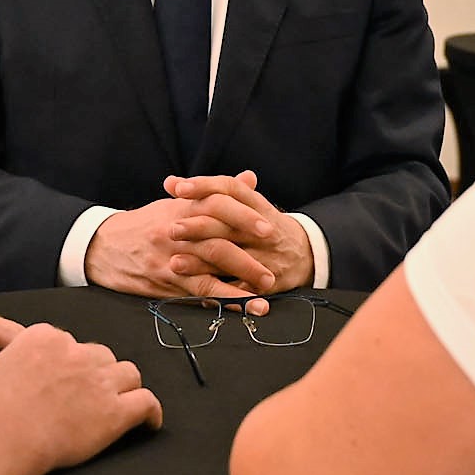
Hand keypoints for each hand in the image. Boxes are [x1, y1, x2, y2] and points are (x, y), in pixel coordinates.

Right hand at [0, 322, 161, 468]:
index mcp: (42, 339)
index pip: (67, 343)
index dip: (69, 362)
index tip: (65, 378)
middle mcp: (75, 353)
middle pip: (101, 355)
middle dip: (98, 373)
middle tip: (91, 394)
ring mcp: (98, 381)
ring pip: (128, 374)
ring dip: (125, 388)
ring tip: (122, 403)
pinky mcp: (114, 413)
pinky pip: (146, 404)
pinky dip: (150, 414)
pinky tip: (148, 423)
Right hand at [85, 193, 278, 299]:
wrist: (103, 245)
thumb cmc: (146, 223)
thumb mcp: (177, 201)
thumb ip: (217, 192)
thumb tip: (250, 178)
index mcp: (183, 207)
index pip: (218, 206)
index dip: (245, 217)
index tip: (270, 228)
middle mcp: (177, 232)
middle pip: (217, 242)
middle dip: (248, 258)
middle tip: (274, 270)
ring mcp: (169, 258)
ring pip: (209, 272)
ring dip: (240, 287)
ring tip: (265, 299)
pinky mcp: (163, 281)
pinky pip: (196, 293)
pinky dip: (221, 301)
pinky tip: (241, 310)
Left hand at [164, 171, 314, 295]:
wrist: (304, 253)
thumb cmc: (260, 225)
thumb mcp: (243, 204)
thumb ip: (207, 194)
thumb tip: (170, 182)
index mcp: (255, 203)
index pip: (229, 188)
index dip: (204, 186)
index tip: (179, 188)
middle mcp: (262, 227)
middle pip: (228, 223)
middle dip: (198, 227)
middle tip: (172, 229)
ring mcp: (266, 255)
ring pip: (232, 256)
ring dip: (202, 262)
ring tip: (176, 263)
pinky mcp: (267, 280)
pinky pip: (241, 287)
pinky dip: (219, 292)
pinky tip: (198, 292)